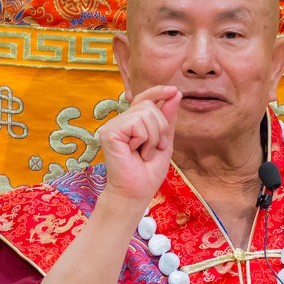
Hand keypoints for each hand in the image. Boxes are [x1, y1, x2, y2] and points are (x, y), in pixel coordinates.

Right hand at [97, 85, 181, 204]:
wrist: (136, 192)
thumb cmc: (148, 172)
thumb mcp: (165, 141)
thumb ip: (168, 118)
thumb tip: (175, 93)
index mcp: (132, 123)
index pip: (144, 99)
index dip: (158, 91)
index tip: (174, 90)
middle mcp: (120, 121)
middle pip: (149, 105)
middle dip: (161, 128)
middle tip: (153, 149)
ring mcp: (112, 126)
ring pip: (145, 113)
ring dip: (153, 137)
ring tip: (144, 153)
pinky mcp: (109, 132)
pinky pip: (137, 123)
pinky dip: (144, 139)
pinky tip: (135, 153)